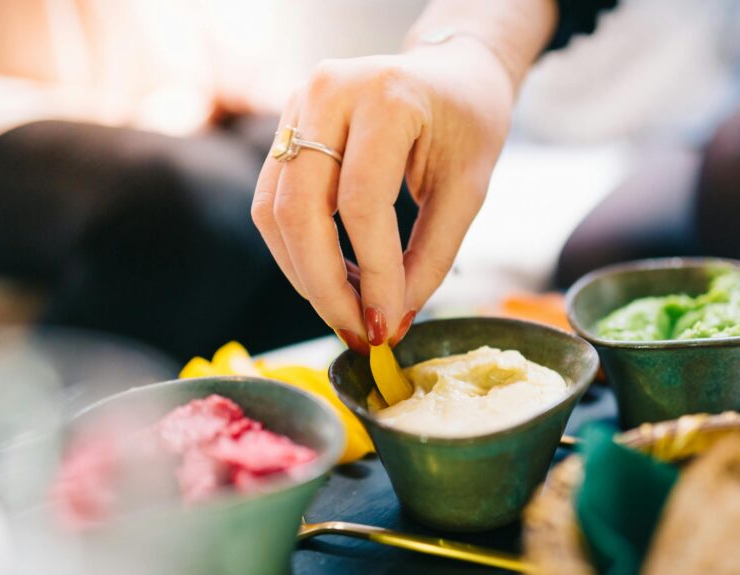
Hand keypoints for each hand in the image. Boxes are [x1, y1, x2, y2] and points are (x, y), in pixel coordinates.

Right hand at [251, 39, 514, 351]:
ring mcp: (296, 105)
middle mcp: (328, 91)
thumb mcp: (468, 190)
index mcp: (386, 96)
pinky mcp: (284, 128)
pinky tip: (333, 281)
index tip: (387, 326)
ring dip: (304, 275)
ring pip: (273, 211)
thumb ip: (430, 256)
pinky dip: (297, 253)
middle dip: (325, 286)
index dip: (373, 274)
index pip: (362, 202)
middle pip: (299, 209)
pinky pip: (272, 203)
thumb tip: (389, 321)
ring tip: (348, 314)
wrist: (452, 75)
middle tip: (357, 334)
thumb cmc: (468, 124)